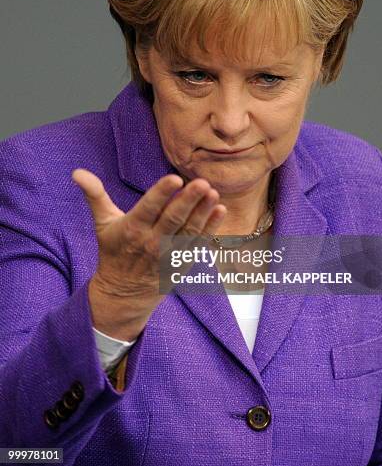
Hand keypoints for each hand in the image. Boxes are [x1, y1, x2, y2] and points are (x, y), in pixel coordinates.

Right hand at [72, 169, 225, 340]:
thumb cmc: (114, 251)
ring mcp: (169, 254)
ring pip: (188, 231)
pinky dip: (210, 228)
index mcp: (132, 229)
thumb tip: (77, 172)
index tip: (174, 178)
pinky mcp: (182, 261)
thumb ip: (94, 195)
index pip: (148, 209)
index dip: (161, 194)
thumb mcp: (102, 223)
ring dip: (203, 212)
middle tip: (202, 183)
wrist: (123, 293)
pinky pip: (198, 243)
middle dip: (188, 201)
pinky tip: (220, 210)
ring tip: (213, 193)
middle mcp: (151, 242)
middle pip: (172, 220)